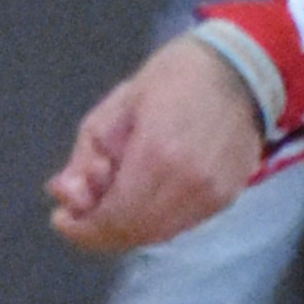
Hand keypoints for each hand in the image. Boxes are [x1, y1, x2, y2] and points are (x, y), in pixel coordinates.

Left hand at [48, 35, 265, 251]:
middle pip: (134, 233)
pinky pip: (182, 224)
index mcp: (157, 156)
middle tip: (84, 207)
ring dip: (127, 226)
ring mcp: (213, 195)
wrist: (242, 69)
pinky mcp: (228, 198)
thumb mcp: (117, 106)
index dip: (81, 229)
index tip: (62, 218)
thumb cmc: (175, 77)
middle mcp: (189, 185)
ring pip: (158, 234)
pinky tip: (145, 194)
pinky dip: (155, 219)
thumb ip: (87, 155)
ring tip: (113, 198)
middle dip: (100, 228)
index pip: (112, 219)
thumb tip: (66, 195)